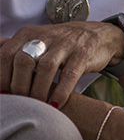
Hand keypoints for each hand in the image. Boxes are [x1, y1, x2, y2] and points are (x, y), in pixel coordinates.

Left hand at [0, 21, 123, 107]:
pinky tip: (56, 104)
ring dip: (38, 90)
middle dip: (19, 86)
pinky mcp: (82, 55)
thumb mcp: (36, 40)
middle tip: (21, 102)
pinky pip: (69, 75)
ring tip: (38, 105)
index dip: (2, 77)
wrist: (98, 36)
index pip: (5, 55)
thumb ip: (15, 48)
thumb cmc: (62, 44)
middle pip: (23, 61)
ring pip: (45, 68)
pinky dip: (61, 92)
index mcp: (27, 34)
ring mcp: (65, 45)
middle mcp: (44, 36)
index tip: (4, 94)